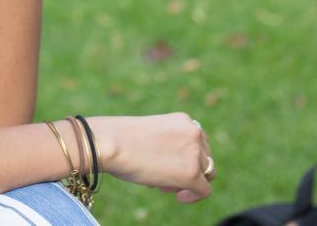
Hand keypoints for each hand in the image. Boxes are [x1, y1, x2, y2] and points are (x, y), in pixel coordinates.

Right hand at [86, 113, 213, 202]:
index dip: (187, 156)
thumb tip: (174, 167)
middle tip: (165, 177)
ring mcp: (194, 152)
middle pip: (204, 158)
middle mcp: (194, 132)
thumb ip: (168, 144)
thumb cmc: (120, 139)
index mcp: (183, 120)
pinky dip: (193, 196)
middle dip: (188, 169)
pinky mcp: (191, 173)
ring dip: (188, 182)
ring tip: (164, 185)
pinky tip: (179, 196)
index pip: (198, 142)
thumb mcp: (150, 134)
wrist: (111, 143)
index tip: (170, 164)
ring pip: (205, 174)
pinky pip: (203, 190)